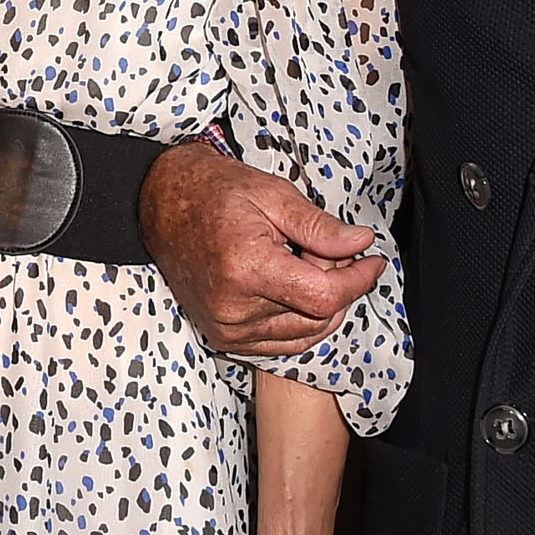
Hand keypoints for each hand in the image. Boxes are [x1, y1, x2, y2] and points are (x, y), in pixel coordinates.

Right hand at [141, 143, 384, 355]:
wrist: (161, 205)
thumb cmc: (213, 192)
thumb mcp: (272, 194)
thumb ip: (319, 226)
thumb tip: (361, 243)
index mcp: (245, 268)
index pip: (323, 296)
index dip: (357, 280)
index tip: (373, 262)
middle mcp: (233, 308)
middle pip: (317, 317)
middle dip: (336, 285)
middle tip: (327, 248)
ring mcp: (226, 328)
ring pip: (304, 333)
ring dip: (318, 303)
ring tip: (300, 263)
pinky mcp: (224, 337)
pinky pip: (282, 342)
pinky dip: (298, 318)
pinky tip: (289, 285)